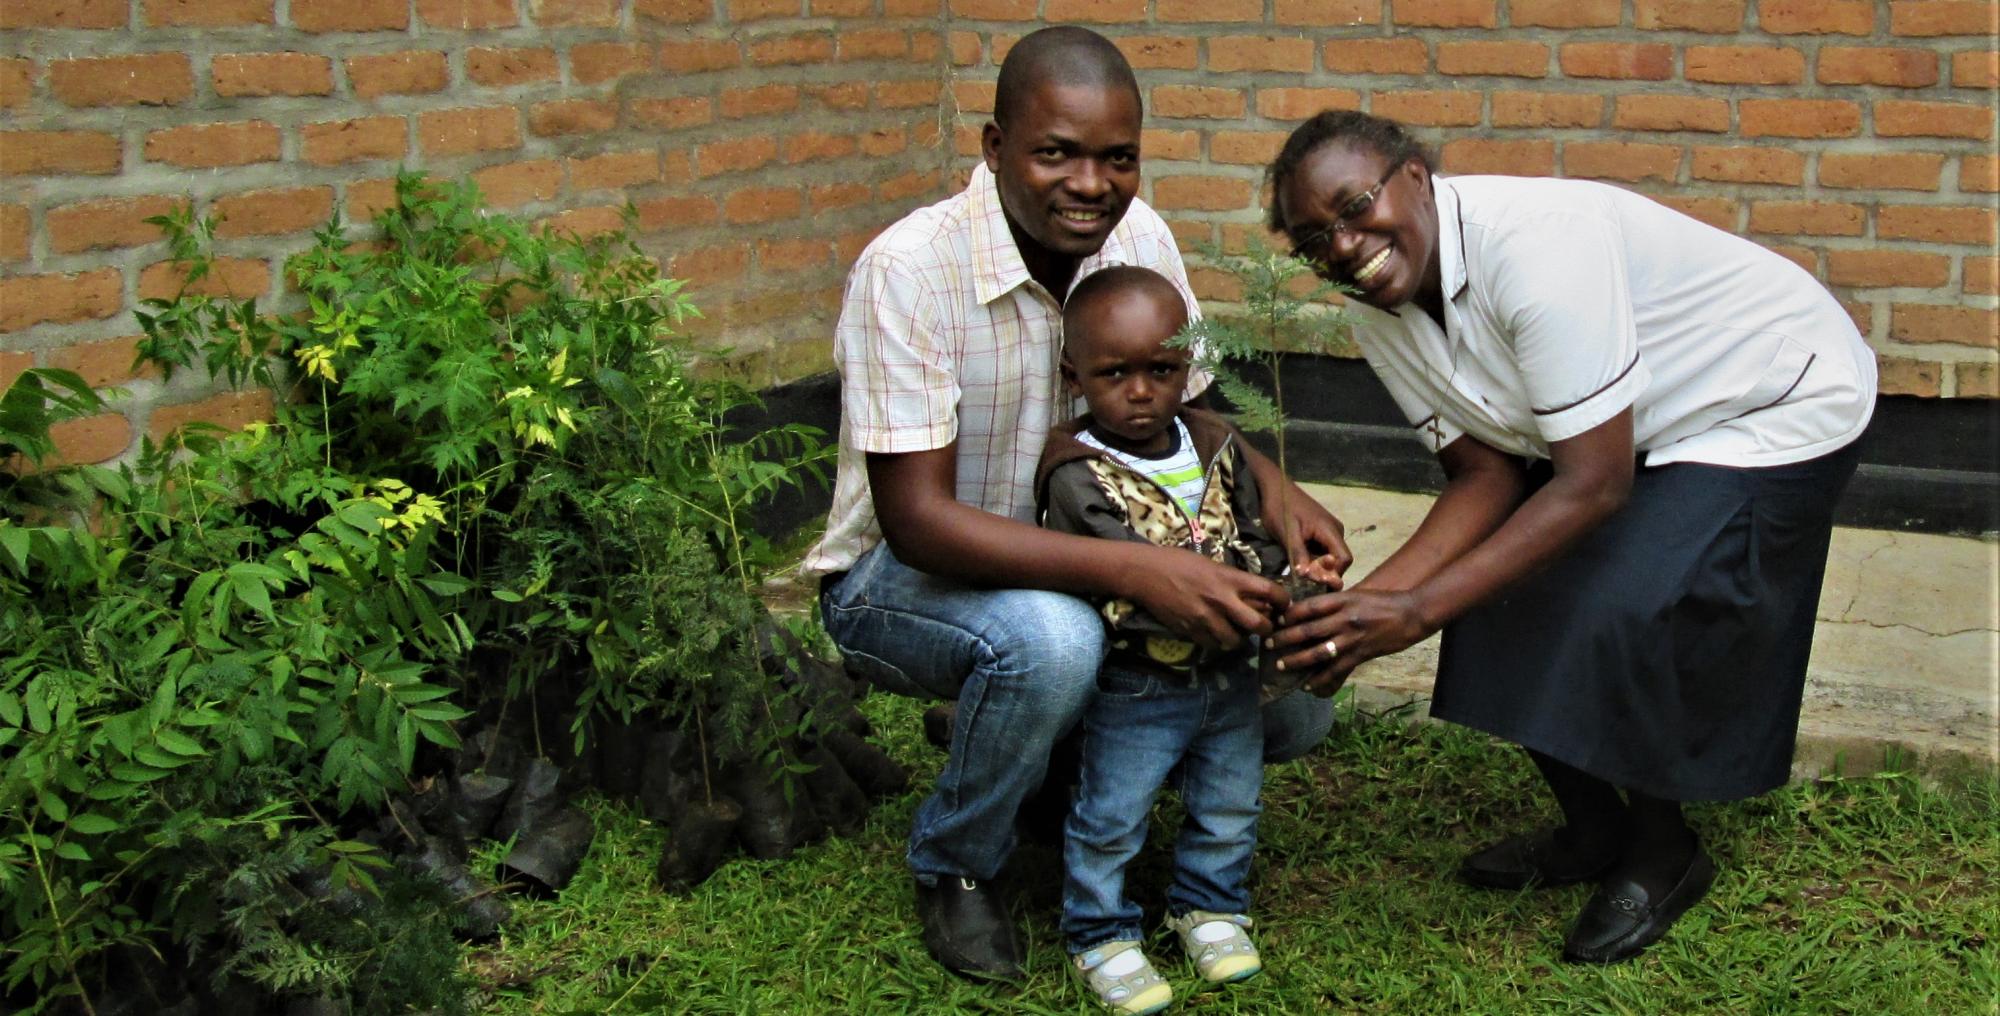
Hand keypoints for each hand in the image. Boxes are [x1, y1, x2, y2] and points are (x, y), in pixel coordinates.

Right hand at [1124, 544, 1286, 651]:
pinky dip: (1217, 642)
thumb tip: (1254, 596)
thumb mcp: (1212, 564)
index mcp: (1229, 578)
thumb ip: (1233, 580)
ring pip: (1236, 641)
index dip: (1283, 601)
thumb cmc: (1178, 562)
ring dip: (1239, 638)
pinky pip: (1213, 645)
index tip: (1283, 605)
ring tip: (1236, 631)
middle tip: (1264, 626)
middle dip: (1266, 628)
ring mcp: (1205, 618)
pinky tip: (1214, 633)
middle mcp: (1221, 600)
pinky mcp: (1190, 631)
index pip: (1269, 591)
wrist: (1145, 573)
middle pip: (1258, 625)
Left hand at [1271, 589, 1432, 693]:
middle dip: (1284, 638)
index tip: (1275, 619)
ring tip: (1280, 664)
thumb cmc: (1383, 603)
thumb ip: (1335, 603)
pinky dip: (1320, 679)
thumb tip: (1311, 610)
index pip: (1309, 606)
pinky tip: (1308, 684)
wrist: (1411, 613)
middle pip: (1307, 629)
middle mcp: (1344, 618)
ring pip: (1318, 652)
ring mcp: (1352, 637)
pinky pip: (1336, 669)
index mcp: (1342, 600)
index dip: (1289, 614)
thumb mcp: (1357, 595)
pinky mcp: (1361, 654)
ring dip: (1296, 660)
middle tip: (1267, 643)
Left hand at [1272, 486, 1351, 587]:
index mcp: (1330, 530)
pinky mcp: (1322, 530)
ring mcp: (1330, 530)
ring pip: (1331, 556)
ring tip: (1301, 569)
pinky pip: (1324, 550)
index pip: (1344, 559)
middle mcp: (1336, 531)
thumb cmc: (1280, 508)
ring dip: (1318, 566)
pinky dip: (1315, 558)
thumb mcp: (1287, 534)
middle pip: (1339, 560)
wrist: (1275, 487)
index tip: (1314, 579)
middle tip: (1305, 577)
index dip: (1333, 573)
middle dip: (1324, 572)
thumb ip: (1299, 555)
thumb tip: (1307, 576)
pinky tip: (1301, 560)